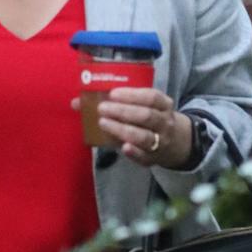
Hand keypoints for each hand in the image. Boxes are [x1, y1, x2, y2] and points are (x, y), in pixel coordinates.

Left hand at [72, 88, 191, 168]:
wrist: (174, 143)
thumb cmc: (149, 119)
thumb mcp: (142, 106)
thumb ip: (116, 102)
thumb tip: (77, 102)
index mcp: (163, 105)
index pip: (151, 97)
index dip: (132, 95)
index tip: (112, 93)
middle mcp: (164, 123)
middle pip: (146, 116)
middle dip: (123, 111)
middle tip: (102, 108)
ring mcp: (161, 141)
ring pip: (144, 137)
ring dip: (123, 129)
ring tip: (103, 123)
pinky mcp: (153, 158)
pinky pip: (144, 156)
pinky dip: (134, 153)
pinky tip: (123, 147)